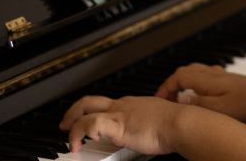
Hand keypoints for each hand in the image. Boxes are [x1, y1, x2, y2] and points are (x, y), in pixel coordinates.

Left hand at [59, 95, 178, 154]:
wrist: (180, 123)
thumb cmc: (174, 124)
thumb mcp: (157, 119)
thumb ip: (148, 123)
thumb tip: (151, 131)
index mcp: (130, 105)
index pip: (105, 104)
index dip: (91, 111)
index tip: (86, 122)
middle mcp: (122, 106)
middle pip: (89, 101)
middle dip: (73, 112)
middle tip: (65, 124)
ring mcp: (119, 115)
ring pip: (86, 112)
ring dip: (73, 128)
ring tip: (71, 143)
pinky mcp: (119, 126)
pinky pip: (94, 124)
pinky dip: (84, 131)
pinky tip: (85, 142)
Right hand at [155, 63, 245, 122]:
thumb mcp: (221, 109)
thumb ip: (199, 103)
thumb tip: (179, 99)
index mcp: (207, 80)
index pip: (177, 78)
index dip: (165, 88)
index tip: (159, 100)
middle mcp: (211, 73)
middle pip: (182, 72)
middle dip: (170, 85)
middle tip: (166, 100)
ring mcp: (218, 74)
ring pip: (192, 71)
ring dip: (181, 81)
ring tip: (177, 96)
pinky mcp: (224, 78)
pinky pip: (203, 73)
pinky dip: (193, 80)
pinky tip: (197, 90)